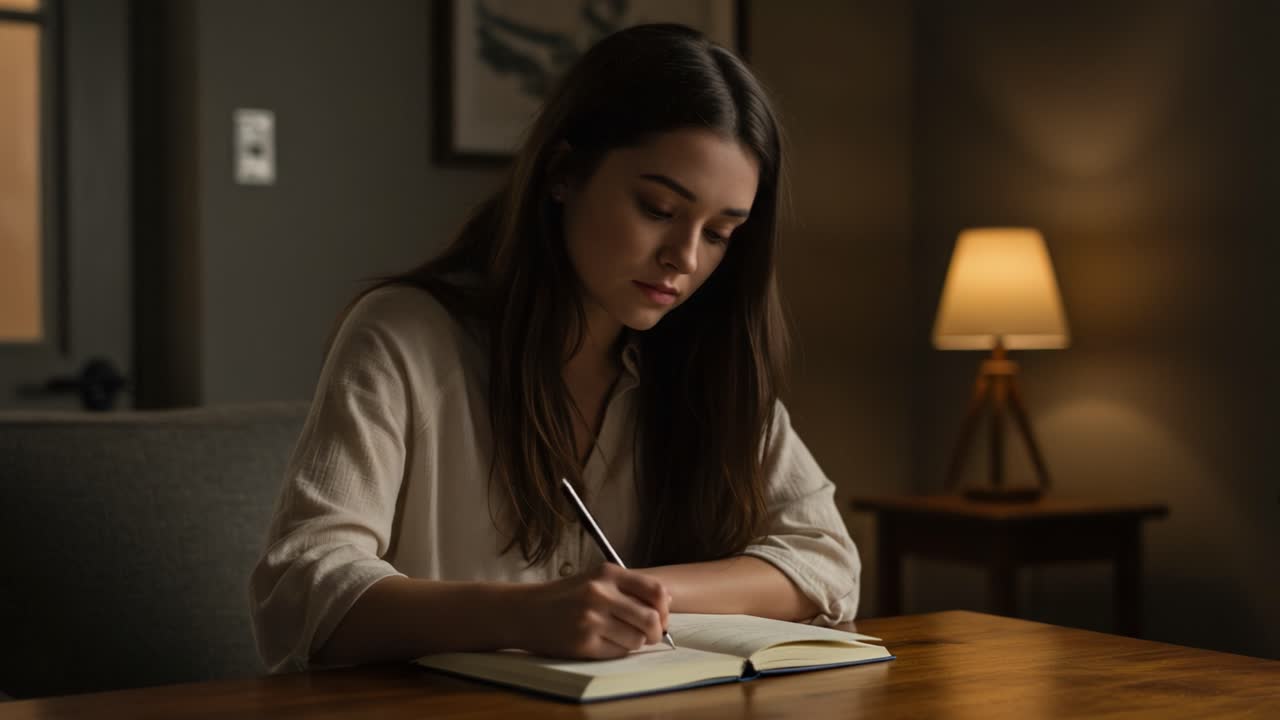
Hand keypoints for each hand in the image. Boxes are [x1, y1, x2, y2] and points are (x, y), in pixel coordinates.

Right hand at [517, 563, 670, 658]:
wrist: (526, 611)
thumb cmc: (565, 596)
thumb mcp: (595, 579)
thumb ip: (630, 587)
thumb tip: (667, 599)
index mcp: (607, 573)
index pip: (655, 590)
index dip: (665, 608)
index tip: (661, 616)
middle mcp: (600, 593)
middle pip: (651, 619)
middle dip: (656, 632)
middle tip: (649, 635)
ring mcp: (591, 619)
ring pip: (637, 639)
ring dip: (634, 642)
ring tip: (617, 636)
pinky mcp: (583, 643)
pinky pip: (618, 652)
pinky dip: (617, 650)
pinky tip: (602, 642)